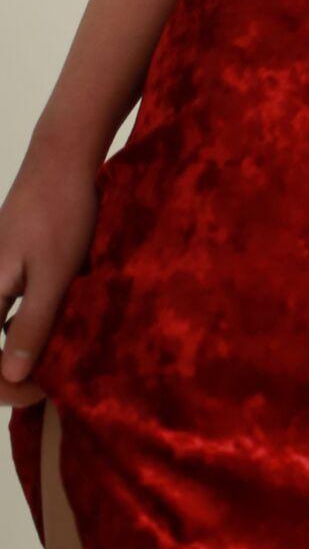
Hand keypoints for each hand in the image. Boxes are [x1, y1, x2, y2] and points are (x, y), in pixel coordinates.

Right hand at [0, 135, 100, 409]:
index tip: (44, 390)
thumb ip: (32, 326)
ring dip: (22, 347)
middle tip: (52, 380)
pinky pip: (8, 307)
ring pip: (0, 328)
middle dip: (13, 371)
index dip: (6, 386)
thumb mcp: (55, 276)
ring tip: (59, 356)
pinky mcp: (6, 265)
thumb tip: (9, 377)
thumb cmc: (61, 213)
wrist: (62, 157)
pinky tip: (59, 322)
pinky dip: (27, 322)